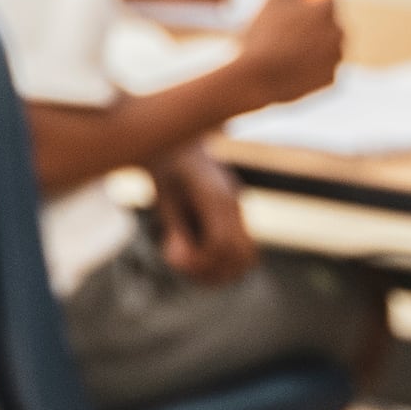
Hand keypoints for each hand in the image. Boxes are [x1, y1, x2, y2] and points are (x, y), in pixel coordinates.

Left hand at [149, 148, 261, 285]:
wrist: (180, 138)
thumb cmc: (166, 163)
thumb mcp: (163, 192)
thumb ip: (174, 227)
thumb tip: (178, 260)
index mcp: (217, 196)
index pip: (220, 244)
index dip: (198, 261)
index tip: (172, 260)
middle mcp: (235, 205)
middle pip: (240, 255)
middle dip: (210, 271)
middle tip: (181, 266)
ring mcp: (239, 210)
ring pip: (247, 257)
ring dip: (221, 271)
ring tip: (190, 267)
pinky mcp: (237, 216)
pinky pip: (243, 250)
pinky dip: (225, 263)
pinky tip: (198, 259)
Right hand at [233, 0, 345, 108]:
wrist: (258, 79)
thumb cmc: (262, 38)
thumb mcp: (271, 1)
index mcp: (325, 10)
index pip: (328, 0)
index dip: (312, 4)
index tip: (301, 9)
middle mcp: (338, 32)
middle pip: (330, 25)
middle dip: (314, 28)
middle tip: (289, 34)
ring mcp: (336, 57)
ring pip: (326, 49)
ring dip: (312, 49)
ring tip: (284, 55)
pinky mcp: (331, 80)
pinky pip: (322, 70)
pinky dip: (310, 70)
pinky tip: (290, 71)